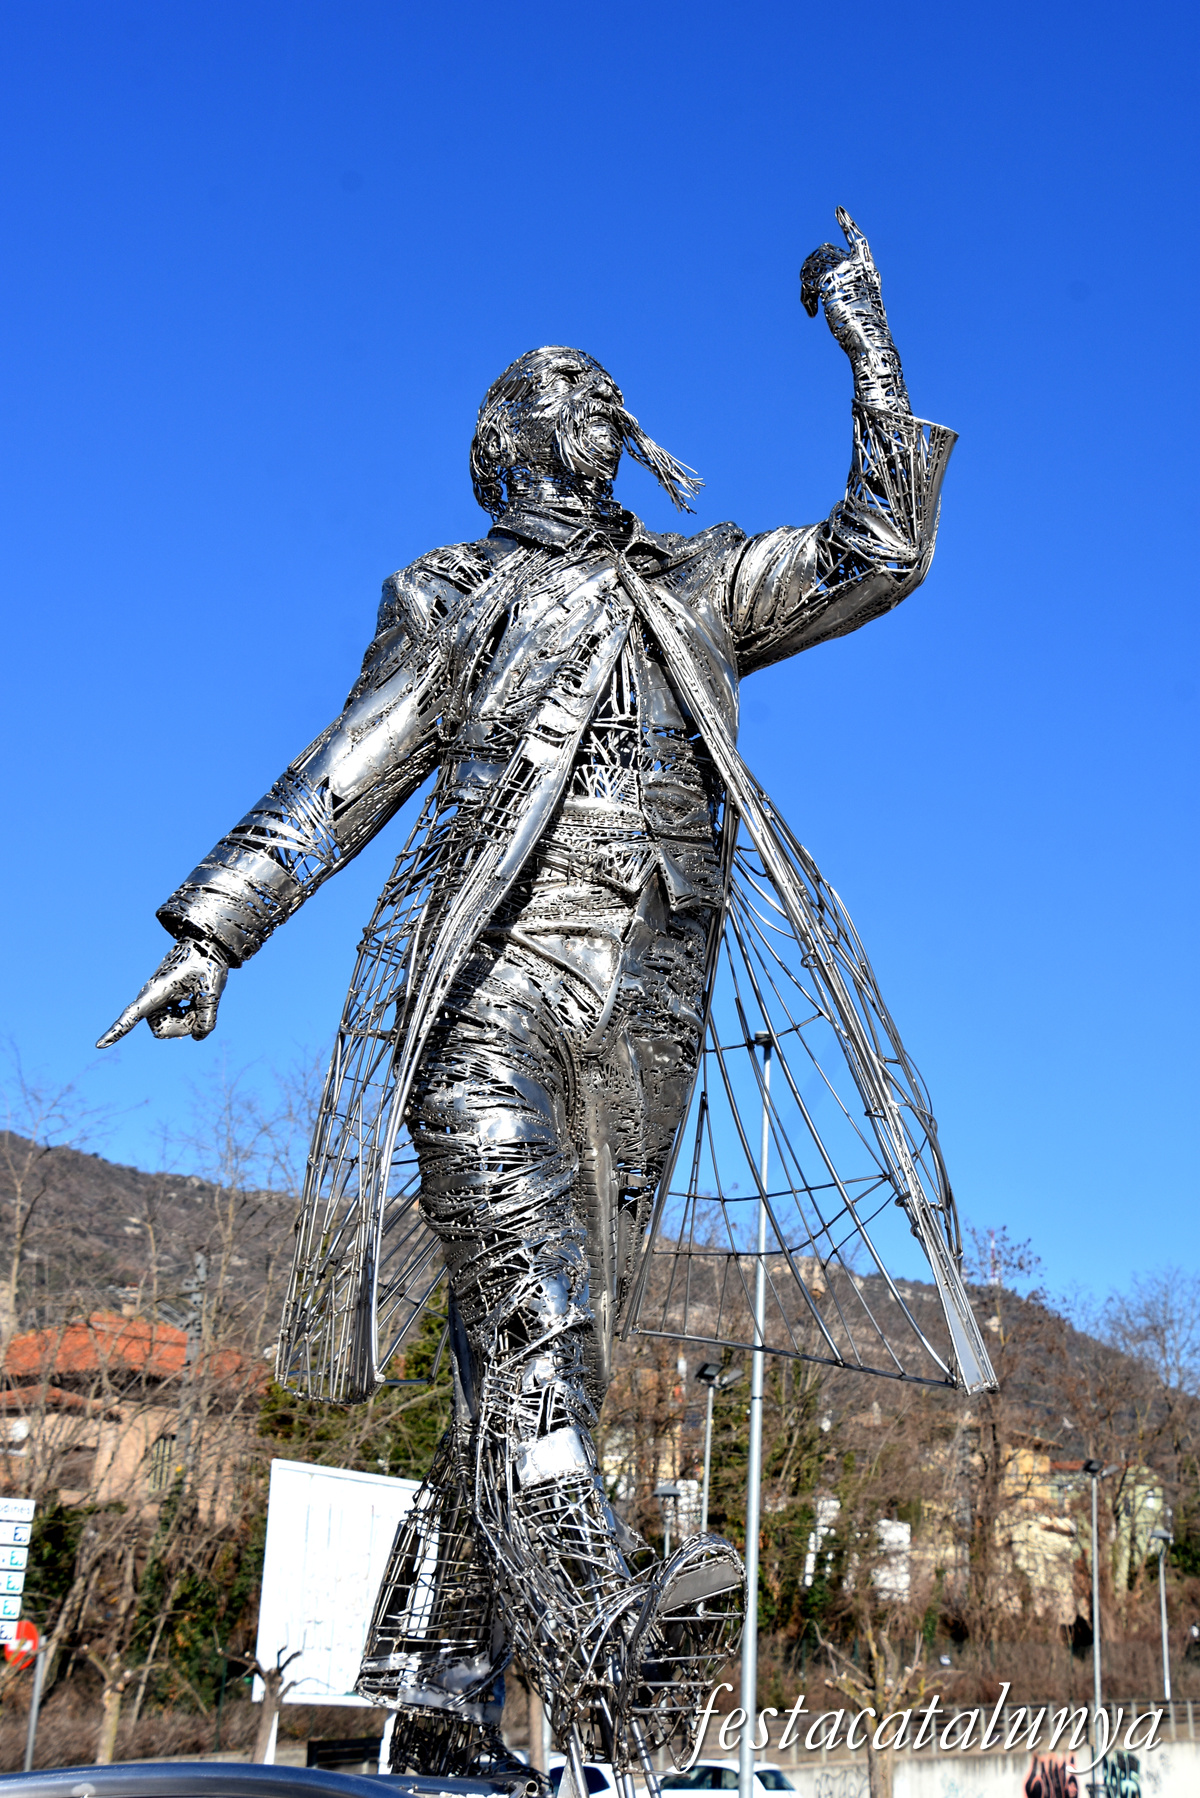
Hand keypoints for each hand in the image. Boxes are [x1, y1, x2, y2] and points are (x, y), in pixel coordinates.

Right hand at [96, 939, 228, 1047]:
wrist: (205, 948)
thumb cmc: (206, 965)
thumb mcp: (212, 991)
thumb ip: (207, 1016)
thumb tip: (197, 1037)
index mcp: (157, 991)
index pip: (133, 1014)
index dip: (117, 1031)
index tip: (99, 1045)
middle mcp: (152, 998)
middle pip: (162, 1031)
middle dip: (183, 1026)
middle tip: (200, 1006)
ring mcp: (158, 1002)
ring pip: (170, 1029)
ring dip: (187, 1020)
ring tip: (198, 999)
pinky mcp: (166, 1005)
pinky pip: (177, 1023)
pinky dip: (189, 1017)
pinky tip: (195, 1001)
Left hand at [801, 209, 908, 410]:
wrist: (867, 340)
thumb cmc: (864, 330)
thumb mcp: (857, 305)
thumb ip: (845, 289)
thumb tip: (821, 285)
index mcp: (867, 270)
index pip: (857, 240)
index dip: (847, 225)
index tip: (838, 210)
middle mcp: (856, 266)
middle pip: (823, 251)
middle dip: (811, 268)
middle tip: (808, 293)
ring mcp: (843, 271)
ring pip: (812, 264)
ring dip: (805, 285)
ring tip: (810, 306)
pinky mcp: (830, 280)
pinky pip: (807, 281)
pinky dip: (805, 298)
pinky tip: (811, 313)